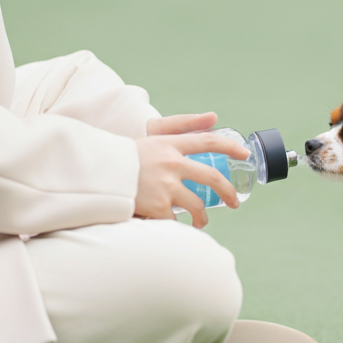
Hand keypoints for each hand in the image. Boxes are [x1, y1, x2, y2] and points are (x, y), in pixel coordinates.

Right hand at [134, 114, 249, 228]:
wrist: (97, 175)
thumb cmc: (125, 157)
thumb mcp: (152, 136)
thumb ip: (181, 128)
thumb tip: (214, 117)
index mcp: (171, 145)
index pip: (208, 141)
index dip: (230, 147)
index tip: (245, 155)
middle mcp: (173, 164)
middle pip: (213, 179)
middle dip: (228, 193)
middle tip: (235, 203)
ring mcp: (167, 186)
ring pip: (198, 206)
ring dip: (202, 218)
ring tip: (200, 223)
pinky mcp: (159, 207)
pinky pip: (175, 221)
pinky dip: (174, 225)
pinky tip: (169, 225)